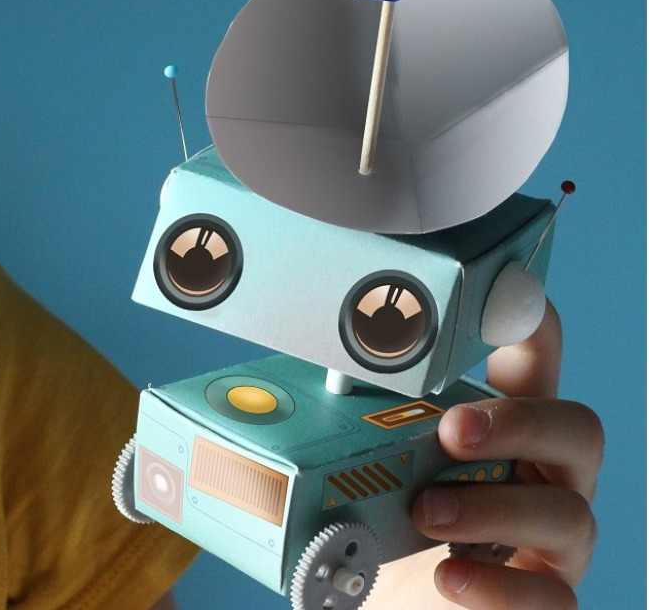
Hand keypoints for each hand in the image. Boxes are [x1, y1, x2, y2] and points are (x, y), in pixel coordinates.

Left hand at [368, 301, 602, 609]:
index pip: (536, 361)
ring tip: (424, 510)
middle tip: (452, 429)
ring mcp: (551, 543)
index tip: (511, 294)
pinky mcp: (542, 600)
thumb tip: (298, 359)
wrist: (387, 601)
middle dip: (520, 421)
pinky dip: (498, 587)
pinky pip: (549, 598)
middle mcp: (541, 476)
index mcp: (503, 424)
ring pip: (567, 514)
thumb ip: (358, 409)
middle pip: (576, 428)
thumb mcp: (375, 455)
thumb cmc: (385, 519)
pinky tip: (450, 576)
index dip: (533, 324)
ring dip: (492, 508)